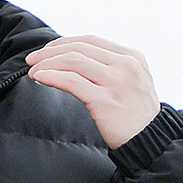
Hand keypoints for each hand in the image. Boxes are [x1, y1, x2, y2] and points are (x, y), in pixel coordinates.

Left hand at [25, 35, 159, 149]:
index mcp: (131, 57)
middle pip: (79, 48)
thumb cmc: (136, 118)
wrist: (150, 141)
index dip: (65, 42)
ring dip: (48, 64)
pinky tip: (40, 78)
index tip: (47, 50)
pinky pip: (72, 82)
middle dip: (50, 51)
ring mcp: (115, 82)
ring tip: (33, 71)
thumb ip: (112, 71)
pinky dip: (52, 76)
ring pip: (73, 61)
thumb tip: (80, 65)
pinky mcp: (104, 100)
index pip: (91, 41)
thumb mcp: (132, 84)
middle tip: (32, 59)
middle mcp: (125, 65)